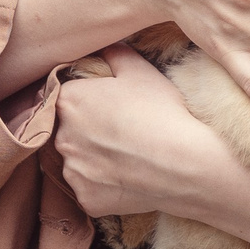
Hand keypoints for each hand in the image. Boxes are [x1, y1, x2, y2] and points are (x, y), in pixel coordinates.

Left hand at [54, 46, 249, 248]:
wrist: (188, 165)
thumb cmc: (164, 113)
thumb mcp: (140, 71)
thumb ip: (114, 55)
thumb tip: (104, 48)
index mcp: (69, 100)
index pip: (64, 96)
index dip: (86, 100)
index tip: (105, 107)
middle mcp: (61, 137)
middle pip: (65, 130)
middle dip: (85, 130)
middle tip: (118, 132)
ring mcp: (73, 172)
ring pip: (75, 162)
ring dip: (91, 159)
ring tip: (126, 156)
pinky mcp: (86, 200)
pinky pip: (89, 190)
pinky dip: (103, 186)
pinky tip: (128, 177)